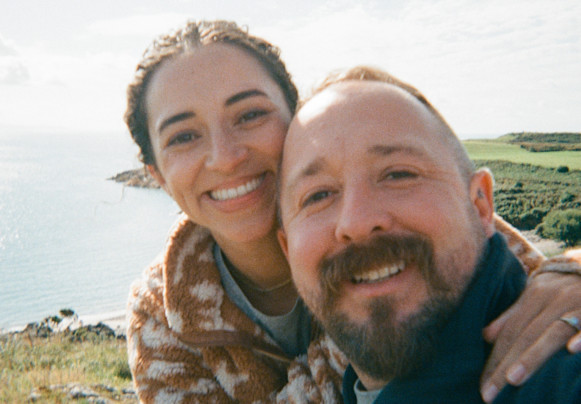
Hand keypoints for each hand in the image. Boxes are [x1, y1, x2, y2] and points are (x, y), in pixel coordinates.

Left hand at [480, 272, 580, 402]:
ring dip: (533, 356)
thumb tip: (486, 335)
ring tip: (513, 380)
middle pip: (525, 335)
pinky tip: (571, 350)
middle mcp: (554, 299)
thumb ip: (514, 315)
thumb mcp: (537, 294)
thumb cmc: (565, 286)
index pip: (511, 331)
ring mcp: (577, 304)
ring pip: (552, 332)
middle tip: (490, 392)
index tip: (484, 385)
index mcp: (536, 296)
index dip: (495, 358)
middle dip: (505, 364)